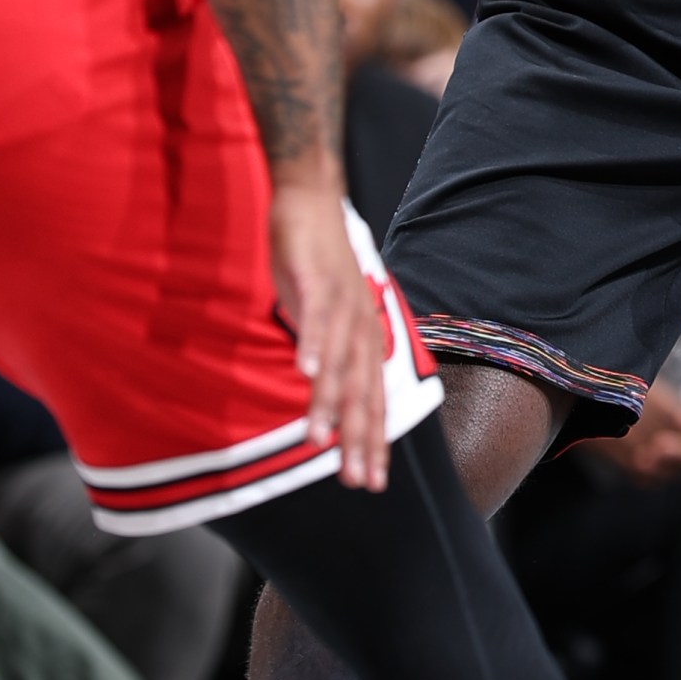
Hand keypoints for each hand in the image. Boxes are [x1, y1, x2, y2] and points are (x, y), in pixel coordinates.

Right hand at [267, 164, 388, 487]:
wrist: (311, 199)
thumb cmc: (315, 261)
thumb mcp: (324, 314)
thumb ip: (328, 350)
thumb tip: (322, 387)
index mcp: (363, 337)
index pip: (374, 399)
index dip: (373, 441)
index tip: (370, 481)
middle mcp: (360, 325)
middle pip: (364, 391)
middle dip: (360, 439)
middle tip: (357, 480)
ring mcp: (341, 303)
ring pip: (339, 362)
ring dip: (330, 402)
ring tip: (320, 441)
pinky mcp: (317, 279)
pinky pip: (317, 317)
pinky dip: (314, 343)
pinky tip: (306, 370)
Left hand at [606, 376, 680, 483]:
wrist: (609, 408)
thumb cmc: (631, 388)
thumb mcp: (640, 380)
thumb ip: (645, 381)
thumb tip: (640, 373)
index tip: (680, 418)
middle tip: (659, 443)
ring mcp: (670, 461)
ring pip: (675, 470)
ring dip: (660, 466)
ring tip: (641, 456)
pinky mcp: (649, 473)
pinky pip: (651, 480)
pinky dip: (643, 474)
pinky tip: (633, 462)